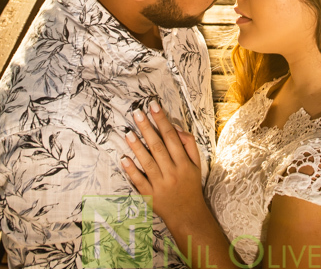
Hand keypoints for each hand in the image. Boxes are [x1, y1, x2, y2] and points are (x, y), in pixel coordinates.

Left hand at [120, 101, 204, 226]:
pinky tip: (124, 158)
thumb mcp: (196, 164)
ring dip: (137, 147)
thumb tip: (175, 127)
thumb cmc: (190, 184)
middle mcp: (172, 173)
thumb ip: (189, 144)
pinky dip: (131, 170)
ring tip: (128, 132)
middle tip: (137, 113)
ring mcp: (160, 185)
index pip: (172, 137)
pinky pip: (139, 181)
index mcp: (184, 163)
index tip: (153, 106)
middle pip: (158, 147)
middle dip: (147, 128)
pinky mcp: (149, 196)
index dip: (162, 120)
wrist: (187, 214)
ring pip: (147, 163)